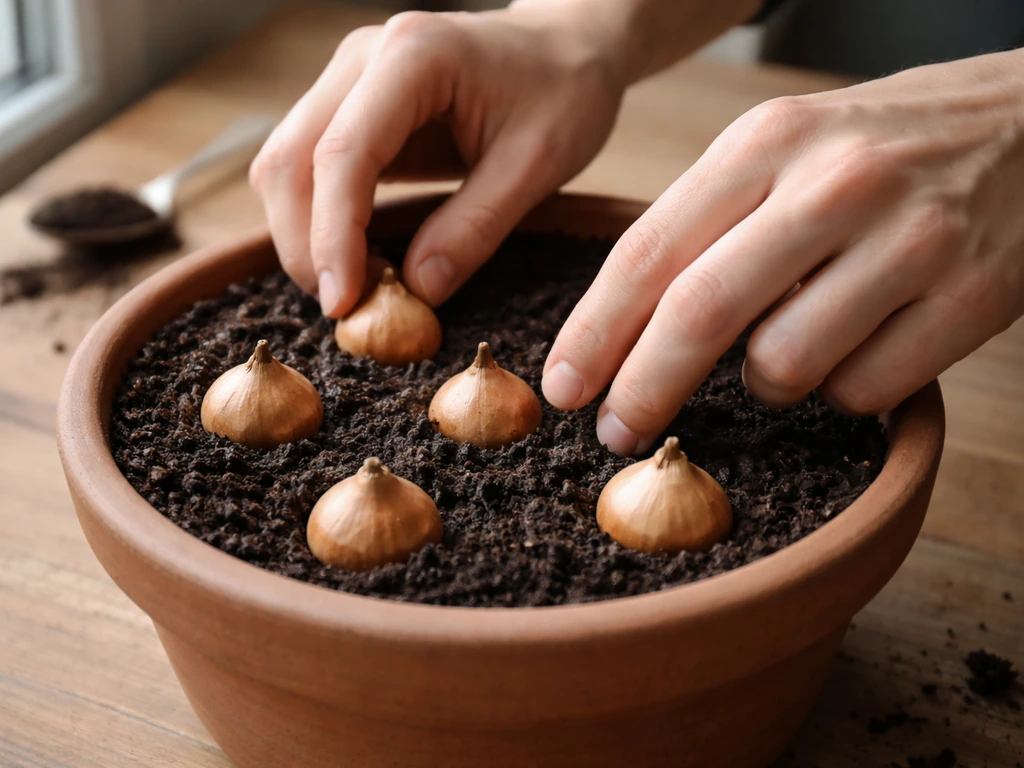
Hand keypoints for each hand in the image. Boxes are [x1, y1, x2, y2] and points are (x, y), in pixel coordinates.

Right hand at [249, 6, 625, 315]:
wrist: (567, 47)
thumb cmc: (563, 91)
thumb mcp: (537, 165)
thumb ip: (475, 228)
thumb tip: (417, 291)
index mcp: (414, 56)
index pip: (344, 153)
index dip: (333, 236)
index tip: (342, 302)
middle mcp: (363, 59)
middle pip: (291, 159)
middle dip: (306, 245)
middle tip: (348, 309)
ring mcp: (349, 80)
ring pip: (285, 166)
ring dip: (306, 236)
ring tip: (359, 288)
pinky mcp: (351, 107)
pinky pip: (309, 169)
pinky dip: (322, 221)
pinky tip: (360, 258)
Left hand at [543, 49, 1023, 454]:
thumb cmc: (880, 147)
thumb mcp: (783, 148)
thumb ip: (705, 225)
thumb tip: (624, 331)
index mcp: (768, 141)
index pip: (650, 251)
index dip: (595, 331)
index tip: (564, 386)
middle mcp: (834, 184)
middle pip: (701, 312)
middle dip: (643, 387)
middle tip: (614, 433)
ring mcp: (910, 241)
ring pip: (783, 365)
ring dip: (766, 380)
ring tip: (793, 341)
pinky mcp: (972, 297)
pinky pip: (863, 391)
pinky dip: (843, 390)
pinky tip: (861, 345)